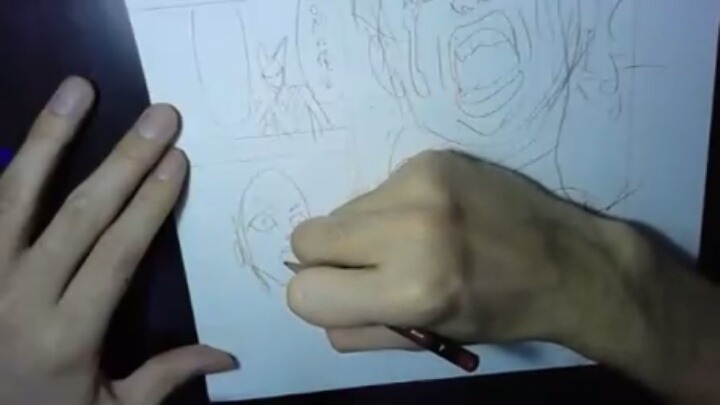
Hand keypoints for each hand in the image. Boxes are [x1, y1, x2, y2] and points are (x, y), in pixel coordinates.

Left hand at [0, 77, 236, 404]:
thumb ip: (164, 378)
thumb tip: (229, 357)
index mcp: (66, 333)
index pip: (116, 253)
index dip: (149, 205)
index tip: (177, 160)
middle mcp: (20, 296)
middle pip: (78, 215)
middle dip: (124, 161)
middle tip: (159, 116)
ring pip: (15, 195)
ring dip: (49, 138)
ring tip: (78, 90)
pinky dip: (0, 167)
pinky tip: (20, 133)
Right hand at [287, 150, 647, 353]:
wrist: (568, 261)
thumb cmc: (498, 311)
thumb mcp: (428, 338)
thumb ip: (357, 328)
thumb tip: (312, 296)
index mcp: (410, 292)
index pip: (304, 293)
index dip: (319, 296)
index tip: (347, 293)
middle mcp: (410, 231)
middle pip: (307, 238)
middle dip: (330, 258)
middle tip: (371, 266)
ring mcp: (421, 185)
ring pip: (340, 210)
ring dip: (363, 230)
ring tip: (412, 239)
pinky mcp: (431, 159)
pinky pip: (377, 190)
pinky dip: (391, 208)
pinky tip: (432, 216)